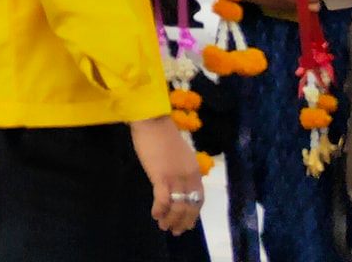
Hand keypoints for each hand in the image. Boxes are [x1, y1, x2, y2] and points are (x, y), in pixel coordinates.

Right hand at [130, 115, 204, 234]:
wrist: (152, 121)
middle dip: (183, 221)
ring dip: (171, 219)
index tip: (188, 223)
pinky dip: (160, 210)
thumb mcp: (180, 154)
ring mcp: (175, 177)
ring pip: (178, 206)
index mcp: (194, 171)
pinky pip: (162, 200)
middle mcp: (189, 177)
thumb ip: (183, 169)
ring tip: (164, 226)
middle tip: (176, 231)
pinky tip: (155, 215)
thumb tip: (178, 183)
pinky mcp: (161, 176)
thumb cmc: (162, 135)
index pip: (199, 198)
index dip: (194, 213)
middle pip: (190, 206)